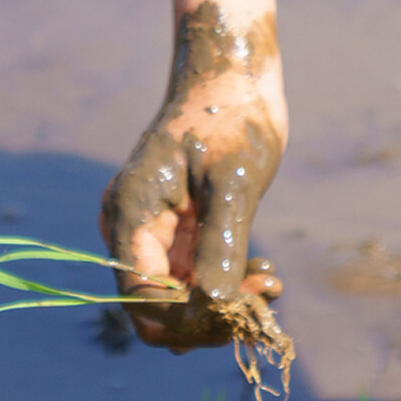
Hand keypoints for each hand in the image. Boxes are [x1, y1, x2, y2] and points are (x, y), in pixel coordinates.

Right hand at [98, 72, 286, 350]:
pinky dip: (226, 286)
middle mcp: (132, 229)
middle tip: (261, 300)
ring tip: (270, 282)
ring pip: (178, 300)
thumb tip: (213, 304)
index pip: (141, 298)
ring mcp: (153, 233)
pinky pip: (192, 280)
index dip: (187, 320)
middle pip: (155, 309)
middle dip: (208, 318)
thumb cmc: (232, 118)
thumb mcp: (232, 182)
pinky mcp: (176, 234)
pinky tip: (264, 273)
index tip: (240, 312)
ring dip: (223, 305)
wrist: (233, 80)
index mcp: (131, 213)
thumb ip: (220, 245)